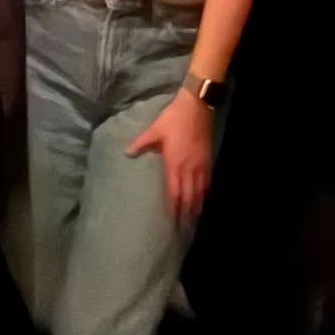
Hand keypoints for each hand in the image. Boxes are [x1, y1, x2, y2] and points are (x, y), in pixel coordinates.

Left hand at [126, 88, 215, 222]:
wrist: (196, 107)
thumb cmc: (173, 119)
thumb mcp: (155, 130)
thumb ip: (141, 143)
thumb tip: (127, 153)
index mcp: (174, 163)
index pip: (175, 191)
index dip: (174, 207)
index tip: (172, 219)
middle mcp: (189, 168)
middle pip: (189, 196)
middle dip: (186, 212)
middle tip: (184, 226)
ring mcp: (200, 165)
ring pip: (200, 191)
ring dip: (197, 205)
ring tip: (194, 218)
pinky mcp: (208, 159)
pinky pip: (207, 181)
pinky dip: (205, 192)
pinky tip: (203, 197)